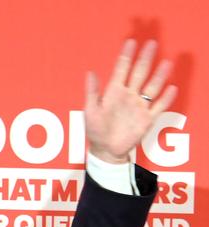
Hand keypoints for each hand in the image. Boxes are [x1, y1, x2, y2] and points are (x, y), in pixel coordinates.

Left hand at [85, 39, 177, 163]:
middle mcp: (128, 96)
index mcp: (113, 93)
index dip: (126, 56)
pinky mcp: (147, 119)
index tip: (131, 42)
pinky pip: (159, 107)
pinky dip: (165, 98)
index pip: (121, 70)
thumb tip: (90, 72)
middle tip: (152, 44)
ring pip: (151, 88)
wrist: (106, 150)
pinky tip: (171, 88)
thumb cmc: (95, 131)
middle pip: (139, 73)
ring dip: (159, 76)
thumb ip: (92, 92)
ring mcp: (139, 107)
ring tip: (166, 63)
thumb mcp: (90, 111)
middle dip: (145, 59)